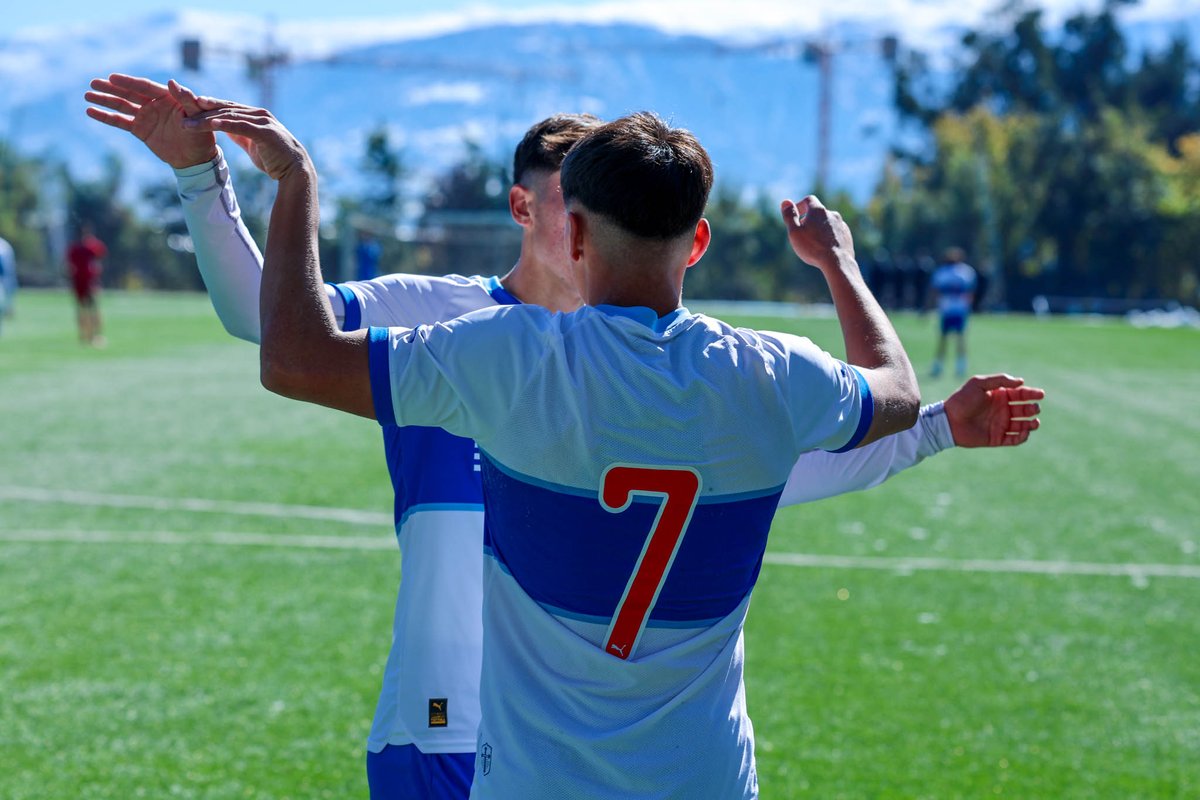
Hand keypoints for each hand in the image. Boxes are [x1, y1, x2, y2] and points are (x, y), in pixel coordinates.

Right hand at [85, 74, 217, 168]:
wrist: (196, 159)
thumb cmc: (201, 136)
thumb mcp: (197, 116)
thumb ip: (186, 100)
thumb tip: (172, 82)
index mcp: (167, 97)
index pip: (144, 86)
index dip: (128, 82)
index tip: (111, 77)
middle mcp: (154, 104)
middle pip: (129, 93)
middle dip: (111, 88)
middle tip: (93, 83)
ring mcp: (146, 116)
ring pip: (121, 106)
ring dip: (105, 100)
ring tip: (87, 95)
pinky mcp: (140, 130)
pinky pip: (120, 122)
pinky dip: (106, 117)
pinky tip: (91, 111)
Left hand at [180, 97, 311, 181]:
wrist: (295, 170)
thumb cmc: (275, 158)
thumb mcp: (252, 143)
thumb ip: (239, 133)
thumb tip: (224, 128)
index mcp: (255, 115)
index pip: (227, 107)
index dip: (208, 106)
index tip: (188, 107)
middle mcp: (259, 114)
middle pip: (225, 108)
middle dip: (202, 110)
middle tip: (181, 111)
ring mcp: (263, 122)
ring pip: (229, 116)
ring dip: (206, 119)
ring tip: (188, 123)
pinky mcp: (265, 132)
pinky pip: (240, 126)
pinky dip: (224, 124)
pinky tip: (209, 124)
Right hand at [778, 195, 855, 272]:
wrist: (837, 262)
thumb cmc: (813, 247)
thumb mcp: (795, 232)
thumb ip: (790, 216)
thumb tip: (785, 202)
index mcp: (818, 211)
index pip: (809, 200)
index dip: (800, 205)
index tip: (796, 215)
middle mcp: (832, 214)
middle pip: (818, 212)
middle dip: (809, 219)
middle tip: (802, 233)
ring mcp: (841, 224)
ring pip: (827, 223)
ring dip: (820, 228)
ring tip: (813, 243)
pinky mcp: (846, 235)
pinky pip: (835, 232)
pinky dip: (829, 236)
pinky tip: (824, 248)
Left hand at [944, 374, 1043, 446]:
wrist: (948, 420)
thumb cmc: (962, 400)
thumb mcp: (978, 383)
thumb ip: (999, 380)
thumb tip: (1021, 382)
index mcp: (999, 396)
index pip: (1020, 395)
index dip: (1032, 394)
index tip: (1041, 394)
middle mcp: (1002, 410)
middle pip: (1024, 410)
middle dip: (1032, 409)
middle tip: (1034, 409)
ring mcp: (1000, 425)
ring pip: (1022, 425)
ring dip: (1031, 424)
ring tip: (1034, 422)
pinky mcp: (996, 438)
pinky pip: (1014, 439)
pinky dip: (1022, 437)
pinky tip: (1025, 432)